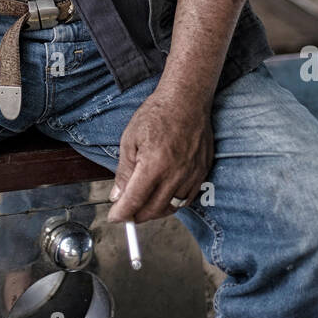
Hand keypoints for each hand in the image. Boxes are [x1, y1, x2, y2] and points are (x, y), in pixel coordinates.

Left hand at [107, 83, 214, 223]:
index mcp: (154, 165)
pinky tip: (163, 198)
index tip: (115, 217)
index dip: (122, 213)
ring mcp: (191, 175)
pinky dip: (173, 204)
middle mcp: (175, 174)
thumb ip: (124, 171)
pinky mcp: (202, 172)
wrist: (186, 100)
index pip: (135, 201)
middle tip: (126, 213)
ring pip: (172, 207)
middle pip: (153, 210)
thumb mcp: (130, 139)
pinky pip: (187, 199)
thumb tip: (118, 195)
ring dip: (155, 212)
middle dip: (136, 216)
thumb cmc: (157, 114)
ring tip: (143, 206)